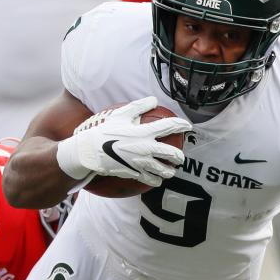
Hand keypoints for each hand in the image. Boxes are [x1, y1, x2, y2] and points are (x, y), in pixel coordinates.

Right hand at [55, 97, 188, 184]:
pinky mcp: (134, 173)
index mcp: (144, 132)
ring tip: (171, 170)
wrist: (91, 151)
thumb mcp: (121, 115)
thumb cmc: (105, 131)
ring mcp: (141, 163)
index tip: (188, 126)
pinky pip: (151, 180)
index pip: (169, 126)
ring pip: (164, 170)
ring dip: (170, 170)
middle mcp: (146, 148)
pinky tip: (158, 179)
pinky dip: (157, 180)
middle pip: (172, 153)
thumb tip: (154, 99)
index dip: (182, 125)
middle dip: (179, 156)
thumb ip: (139, 106)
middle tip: (180, 157)